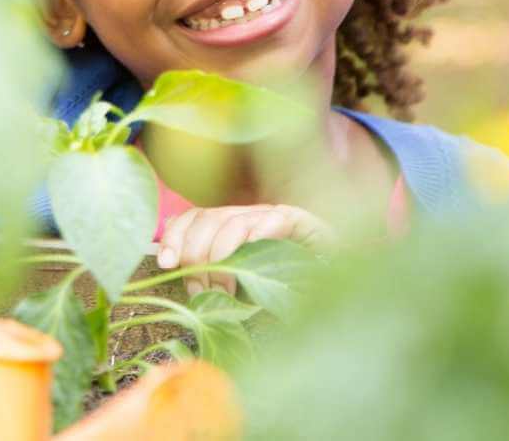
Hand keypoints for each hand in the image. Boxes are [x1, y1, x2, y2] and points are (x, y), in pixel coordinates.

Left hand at [156, 204, 333, 295]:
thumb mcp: (243, 288)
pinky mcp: (300, 221)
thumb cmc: (289, 290)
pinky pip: (269, 221)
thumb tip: (184, 285)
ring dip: (220, 259)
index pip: (192, 218)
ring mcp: (273, 215)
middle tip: (201, 292)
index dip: (175, 236)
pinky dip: (254, 241)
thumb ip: (216, 280)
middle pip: (206, 220)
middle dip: (195, 257)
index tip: (164, 261)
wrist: (344, 279)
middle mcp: (248, 215)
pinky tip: (250, 268)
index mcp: (229, 225)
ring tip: (224, 292)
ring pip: (231, 223)